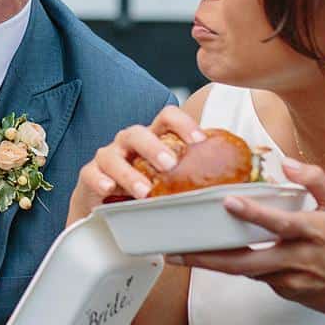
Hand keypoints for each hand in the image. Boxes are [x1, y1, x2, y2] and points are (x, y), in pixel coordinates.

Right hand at [68, 105, 205, 223]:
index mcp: (151, 137)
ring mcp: (107, 157)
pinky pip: (92, 174)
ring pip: (113, 156)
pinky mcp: (89, 175)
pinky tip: (110, 190)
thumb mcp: (169, 179)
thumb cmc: (146, 188)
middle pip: (138, 133)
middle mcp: (128, 142)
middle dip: (154, 147)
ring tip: (144, 191)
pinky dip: (101, 181)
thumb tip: (235, 180)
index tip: (200, 142)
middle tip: (170, 165)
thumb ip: (192, 174)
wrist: (108, 206)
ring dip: (129, 173)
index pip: (166, 118)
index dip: (183, 124)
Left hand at [170, 158, 324, 324]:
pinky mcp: (282, 291)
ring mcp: (288, 279)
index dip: (253, 213)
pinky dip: (236, 265)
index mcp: (313, 233)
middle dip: (209, 259)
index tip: (228, 202)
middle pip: (246, 262)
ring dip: (212, 265)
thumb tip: (286, 161)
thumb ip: (315, 180)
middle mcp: (296, 259)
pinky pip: (254, 275)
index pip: (279, 223)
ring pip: (243, 271)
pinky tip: (214, 256)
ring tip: (180, 256)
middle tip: (177, 252)